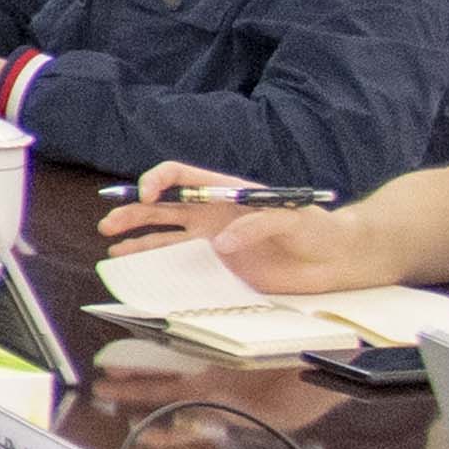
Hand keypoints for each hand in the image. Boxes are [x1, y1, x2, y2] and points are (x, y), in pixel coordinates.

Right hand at [112, 174, 360, 292]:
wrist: (338, 259)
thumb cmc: (320, 228)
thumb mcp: (293, 216)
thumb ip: (258, 224)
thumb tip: (222, 243)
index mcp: (226, 192)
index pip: (181, 178)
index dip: (158, 182)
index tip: (147, 196)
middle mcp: (214, 214)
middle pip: (163, 207)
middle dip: (133, 211)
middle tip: (110, 224)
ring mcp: (214, 242)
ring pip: (165, 236)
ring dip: (137, 240)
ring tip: (113, 249)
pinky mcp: (222, 267)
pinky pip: (184, 265)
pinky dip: (159, 267)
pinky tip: (140, 270)